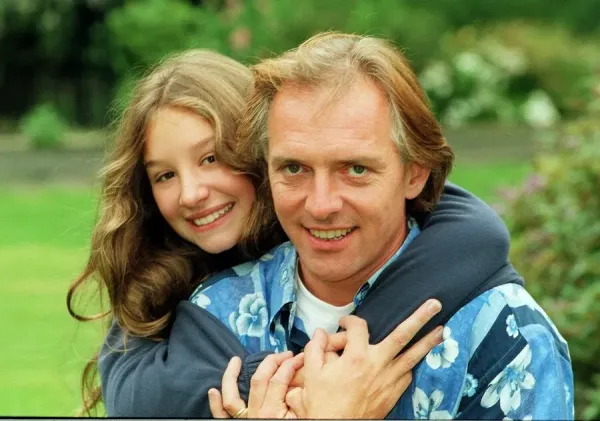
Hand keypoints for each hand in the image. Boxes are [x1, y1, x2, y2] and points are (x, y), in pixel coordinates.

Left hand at [208, 351, 303, 418]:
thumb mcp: (302, 420)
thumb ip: (300, 404)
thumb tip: (299, 386)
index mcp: (274, 412)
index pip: (281, 378)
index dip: (291, 363)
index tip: (299, 356)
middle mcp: (256, 414)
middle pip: (260, 379)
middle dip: (272, 361)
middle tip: (284, 354)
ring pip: (231, 395)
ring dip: (230, 376)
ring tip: (235, 360)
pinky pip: (221, 416)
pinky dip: (215, 403)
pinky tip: (212, 391)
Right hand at [285, 299, 443, 418]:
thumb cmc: (322, 403)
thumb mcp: (311, 373)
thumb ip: (315, 348)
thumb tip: (319, 332)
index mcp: (355, 357)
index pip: (359, 327)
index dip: (350, 320)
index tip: (344, 323)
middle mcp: (377, 366)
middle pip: (401, 336)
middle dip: (419, 318)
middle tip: (435, 304)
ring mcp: (388, 380)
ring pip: (412, 357)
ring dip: (428, 342)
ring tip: (442, 330)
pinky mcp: (392, 394)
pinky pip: (407, 375)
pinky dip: (411, 365)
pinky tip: (415, 359)